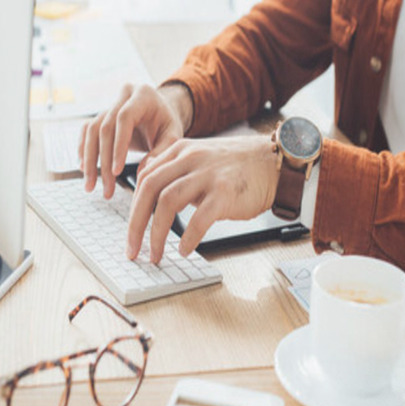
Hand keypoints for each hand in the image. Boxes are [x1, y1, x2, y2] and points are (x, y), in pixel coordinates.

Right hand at [78, 83, 189, 198]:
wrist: (161, 112)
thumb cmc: (168, 124)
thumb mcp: (174, 135)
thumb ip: (162, 152)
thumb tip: (143, 173)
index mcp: (143, 95)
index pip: (125, 118)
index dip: (118, 145)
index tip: (116, 171)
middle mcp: (123, 96)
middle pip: (105, 127)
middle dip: (103, 161)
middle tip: (107, 188)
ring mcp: (109, 104)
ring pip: (91, 131)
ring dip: (89, 160)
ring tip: (91, 186)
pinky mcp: (100, 115)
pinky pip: (87, 132)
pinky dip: (84, 151)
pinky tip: (85, 170)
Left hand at [126, 135, 279, 262]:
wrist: (273, 163)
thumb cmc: (236, 167)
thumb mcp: (200, 158)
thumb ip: (175, 172)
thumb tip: (149, 198)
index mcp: (180, 151)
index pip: (145, 178)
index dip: (133, 208)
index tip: (131, 231)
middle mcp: (189, 159)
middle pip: (149, 189)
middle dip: (135, 223)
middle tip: (132, 248)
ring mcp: (207, 174)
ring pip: (167, 202)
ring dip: (156, 233)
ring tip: (155, 254)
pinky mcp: (225, 192)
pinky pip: (199, 218)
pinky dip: (188, 237)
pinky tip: (184, 250)